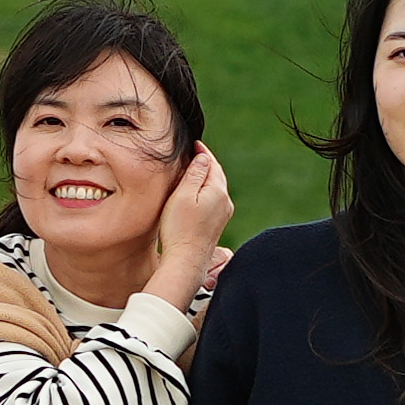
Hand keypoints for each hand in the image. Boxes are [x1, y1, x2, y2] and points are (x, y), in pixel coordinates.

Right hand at [143, 144, 232, 305]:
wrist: (186, 260)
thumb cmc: (180, 228)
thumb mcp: (183, 195)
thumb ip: (195, 174)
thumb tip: (203, 157)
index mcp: (218, 191)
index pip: (213, 164)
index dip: (203, 153)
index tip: (194, 144)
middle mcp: (225, 202)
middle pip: (216, 176)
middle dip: (206, 164)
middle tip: (193, 154)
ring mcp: (222, 215)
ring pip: (215, 189)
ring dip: (205, 178)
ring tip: (192, 171)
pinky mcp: (216, 226)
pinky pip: (213, 201)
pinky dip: (205, 192)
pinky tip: (194, 195)